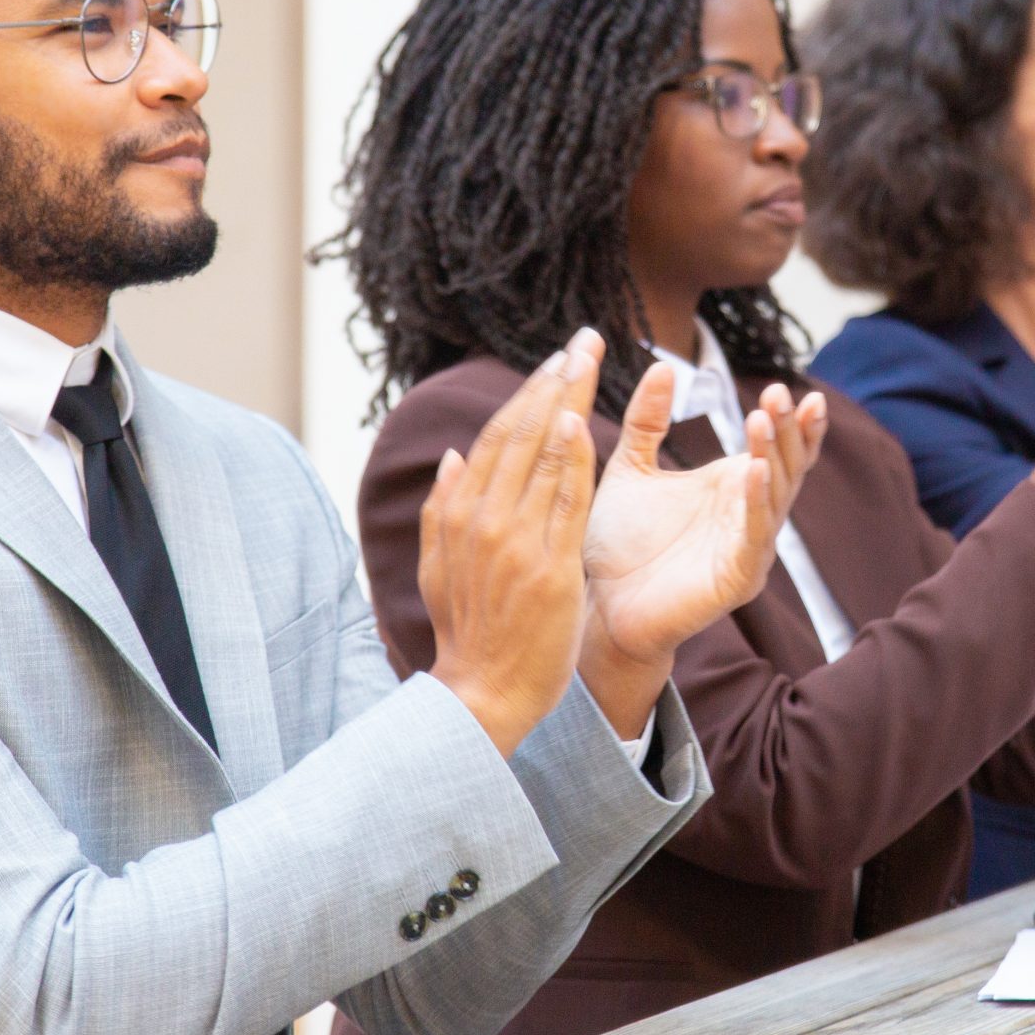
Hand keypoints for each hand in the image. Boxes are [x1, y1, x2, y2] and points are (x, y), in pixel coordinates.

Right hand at [421, 332, 602, 756]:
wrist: (482, 695)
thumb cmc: (471, 633)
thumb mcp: (442, 567)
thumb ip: (444, 509)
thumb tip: (453, 455)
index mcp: (461, 514)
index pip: (499, 436)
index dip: (529, 392)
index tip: (556, 358)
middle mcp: (484, 519)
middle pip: (524, 432)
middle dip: (556, 380)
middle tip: (585, 339)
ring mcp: (515, 542)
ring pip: (543, 456)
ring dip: (569, 400)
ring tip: (591, 359)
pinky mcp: (547, 567)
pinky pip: (562, 502)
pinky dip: (570, 459)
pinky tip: (584, 421)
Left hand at [578, 362, 828, 736]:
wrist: (600, 607)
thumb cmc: (618, 544)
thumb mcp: (631, 469)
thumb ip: (647, 421)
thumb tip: (663, 366)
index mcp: (731, 486)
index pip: (777, 447)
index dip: (789, 420)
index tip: (790, 386)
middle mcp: (749, 513)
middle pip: (786, 464)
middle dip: (787, 429)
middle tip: (780, 393)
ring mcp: (748, 546)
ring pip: (777, 495)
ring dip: (774, 456)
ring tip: (764, 417)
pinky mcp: (738, 577)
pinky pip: (755, 536)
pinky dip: (759, 504)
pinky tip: (755, 471)